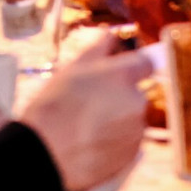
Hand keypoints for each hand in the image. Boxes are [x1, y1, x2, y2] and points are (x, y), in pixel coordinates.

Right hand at [17, 30, 151, 190]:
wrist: (45, 154)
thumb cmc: (53, 108)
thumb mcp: (71, 69)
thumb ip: (98, 49)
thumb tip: (111, 34)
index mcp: (122, 76)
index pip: (145, 63)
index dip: (131, 66)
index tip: (118, 72)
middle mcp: (135, 101)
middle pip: (135, 93)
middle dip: (118, 96)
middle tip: (89, 104)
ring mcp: (135, 131)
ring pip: (130, 119)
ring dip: (116, 120)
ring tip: (84, 127)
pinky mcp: (130, 156)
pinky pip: (127, 143)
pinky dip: (114, 142)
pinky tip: (89, 143)